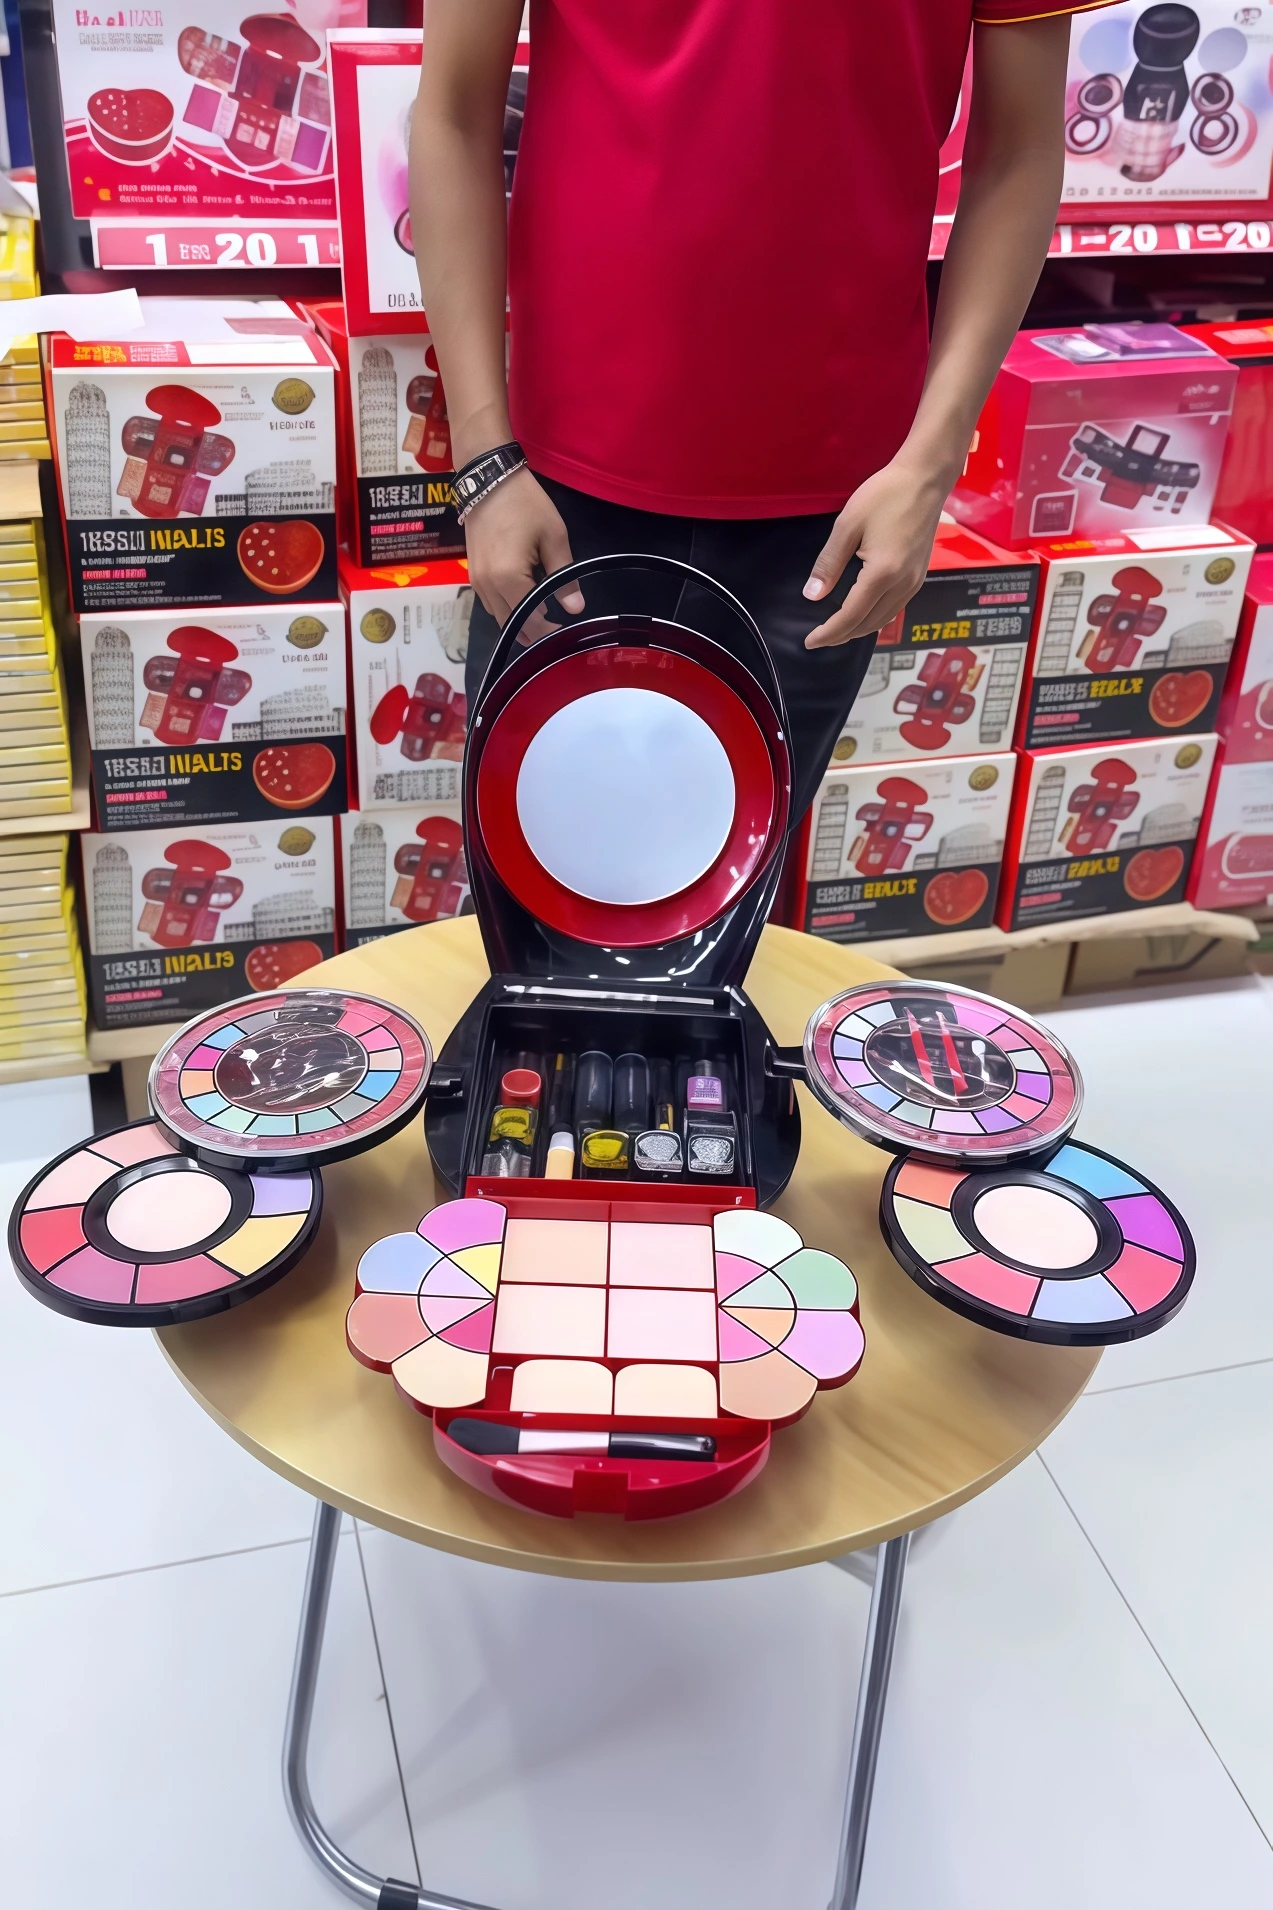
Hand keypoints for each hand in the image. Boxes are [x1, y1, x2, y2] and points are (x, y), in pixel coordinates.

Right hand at [463, 467, 584, 639]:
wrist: (488, 480)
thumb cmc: (525, 505)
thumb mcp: (553, 537)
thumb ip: (564, 577)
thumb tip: (576, 608)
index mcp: (508, 579)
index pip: (530, 620)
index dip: (548, 632)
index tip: (565, 632)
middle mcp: (488, 586)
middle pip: (511, 625)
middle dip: (533, 632)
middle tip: (556, 629)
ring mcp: (476, 581)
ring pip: (499, 616)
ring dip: (519, 621)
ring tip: (542, 615)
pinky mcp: (472, 574)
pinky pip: (490, 603)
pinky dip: (507, 608)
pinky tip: (523, 600)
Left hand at [802, 460, 947, 647]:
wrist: (925, 479)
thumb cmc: (885, 495)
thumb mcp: (847, 525)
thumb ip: (829, 563)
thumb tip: (813, 595)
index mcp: (882, 573)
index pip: (850, 616)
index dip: (828, 632)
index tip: (810, 642)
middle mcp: (902, 584)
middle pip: (867, 624)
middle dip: (841, 636)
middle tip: (819, 639)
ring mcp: (914, 582)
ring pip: (883, 620)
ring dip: (859, 629)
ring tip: (837, 631)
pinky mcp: (920, 576)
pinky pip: (895, 608)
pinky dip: (875, 618)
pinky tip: (862, 614)